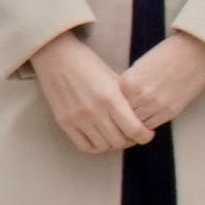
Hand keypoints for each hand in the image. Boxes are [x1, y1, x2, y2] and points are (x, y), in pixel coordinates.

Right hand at [33, 30, 151, 155]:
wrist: (57, 57)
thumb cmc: (88, 63)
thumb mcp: (114, 77)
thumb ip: (126, 98)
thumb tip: (140, 115)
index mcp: (111, 98)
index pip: (134, 129)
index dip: (144, 136)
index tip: (147, 134)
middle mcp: (94, 112)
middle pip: (119, 141)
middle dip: (130, 140)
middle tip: (133, 135)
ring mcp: (78, 119)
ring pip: (103, 146)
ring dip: (114, 144)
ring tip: (118, 136)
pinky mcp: (64, 123)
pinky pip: (84, 146)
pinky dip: (96, 147)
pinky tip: (101, 139)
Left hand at [118, 31, 204, 131]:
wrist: (194, 51)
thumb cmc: (167, 54)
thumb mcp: (140, 66)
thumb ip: (129, 84)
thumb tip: (122, 100)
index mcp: (128, 82)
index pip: (112, 103)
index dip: (113, 107)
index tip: (115, 109)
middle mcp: (140, 95)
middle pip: (122, 116)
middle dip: (122, 118)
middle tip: (123, 119)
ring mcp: (155, 104)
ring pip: (136, 124)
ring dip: (134, 124)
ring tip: (135, 121)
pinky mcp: (170, 111)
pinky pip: (152, 125)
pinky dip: (147, 125)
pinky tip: (147, 120)